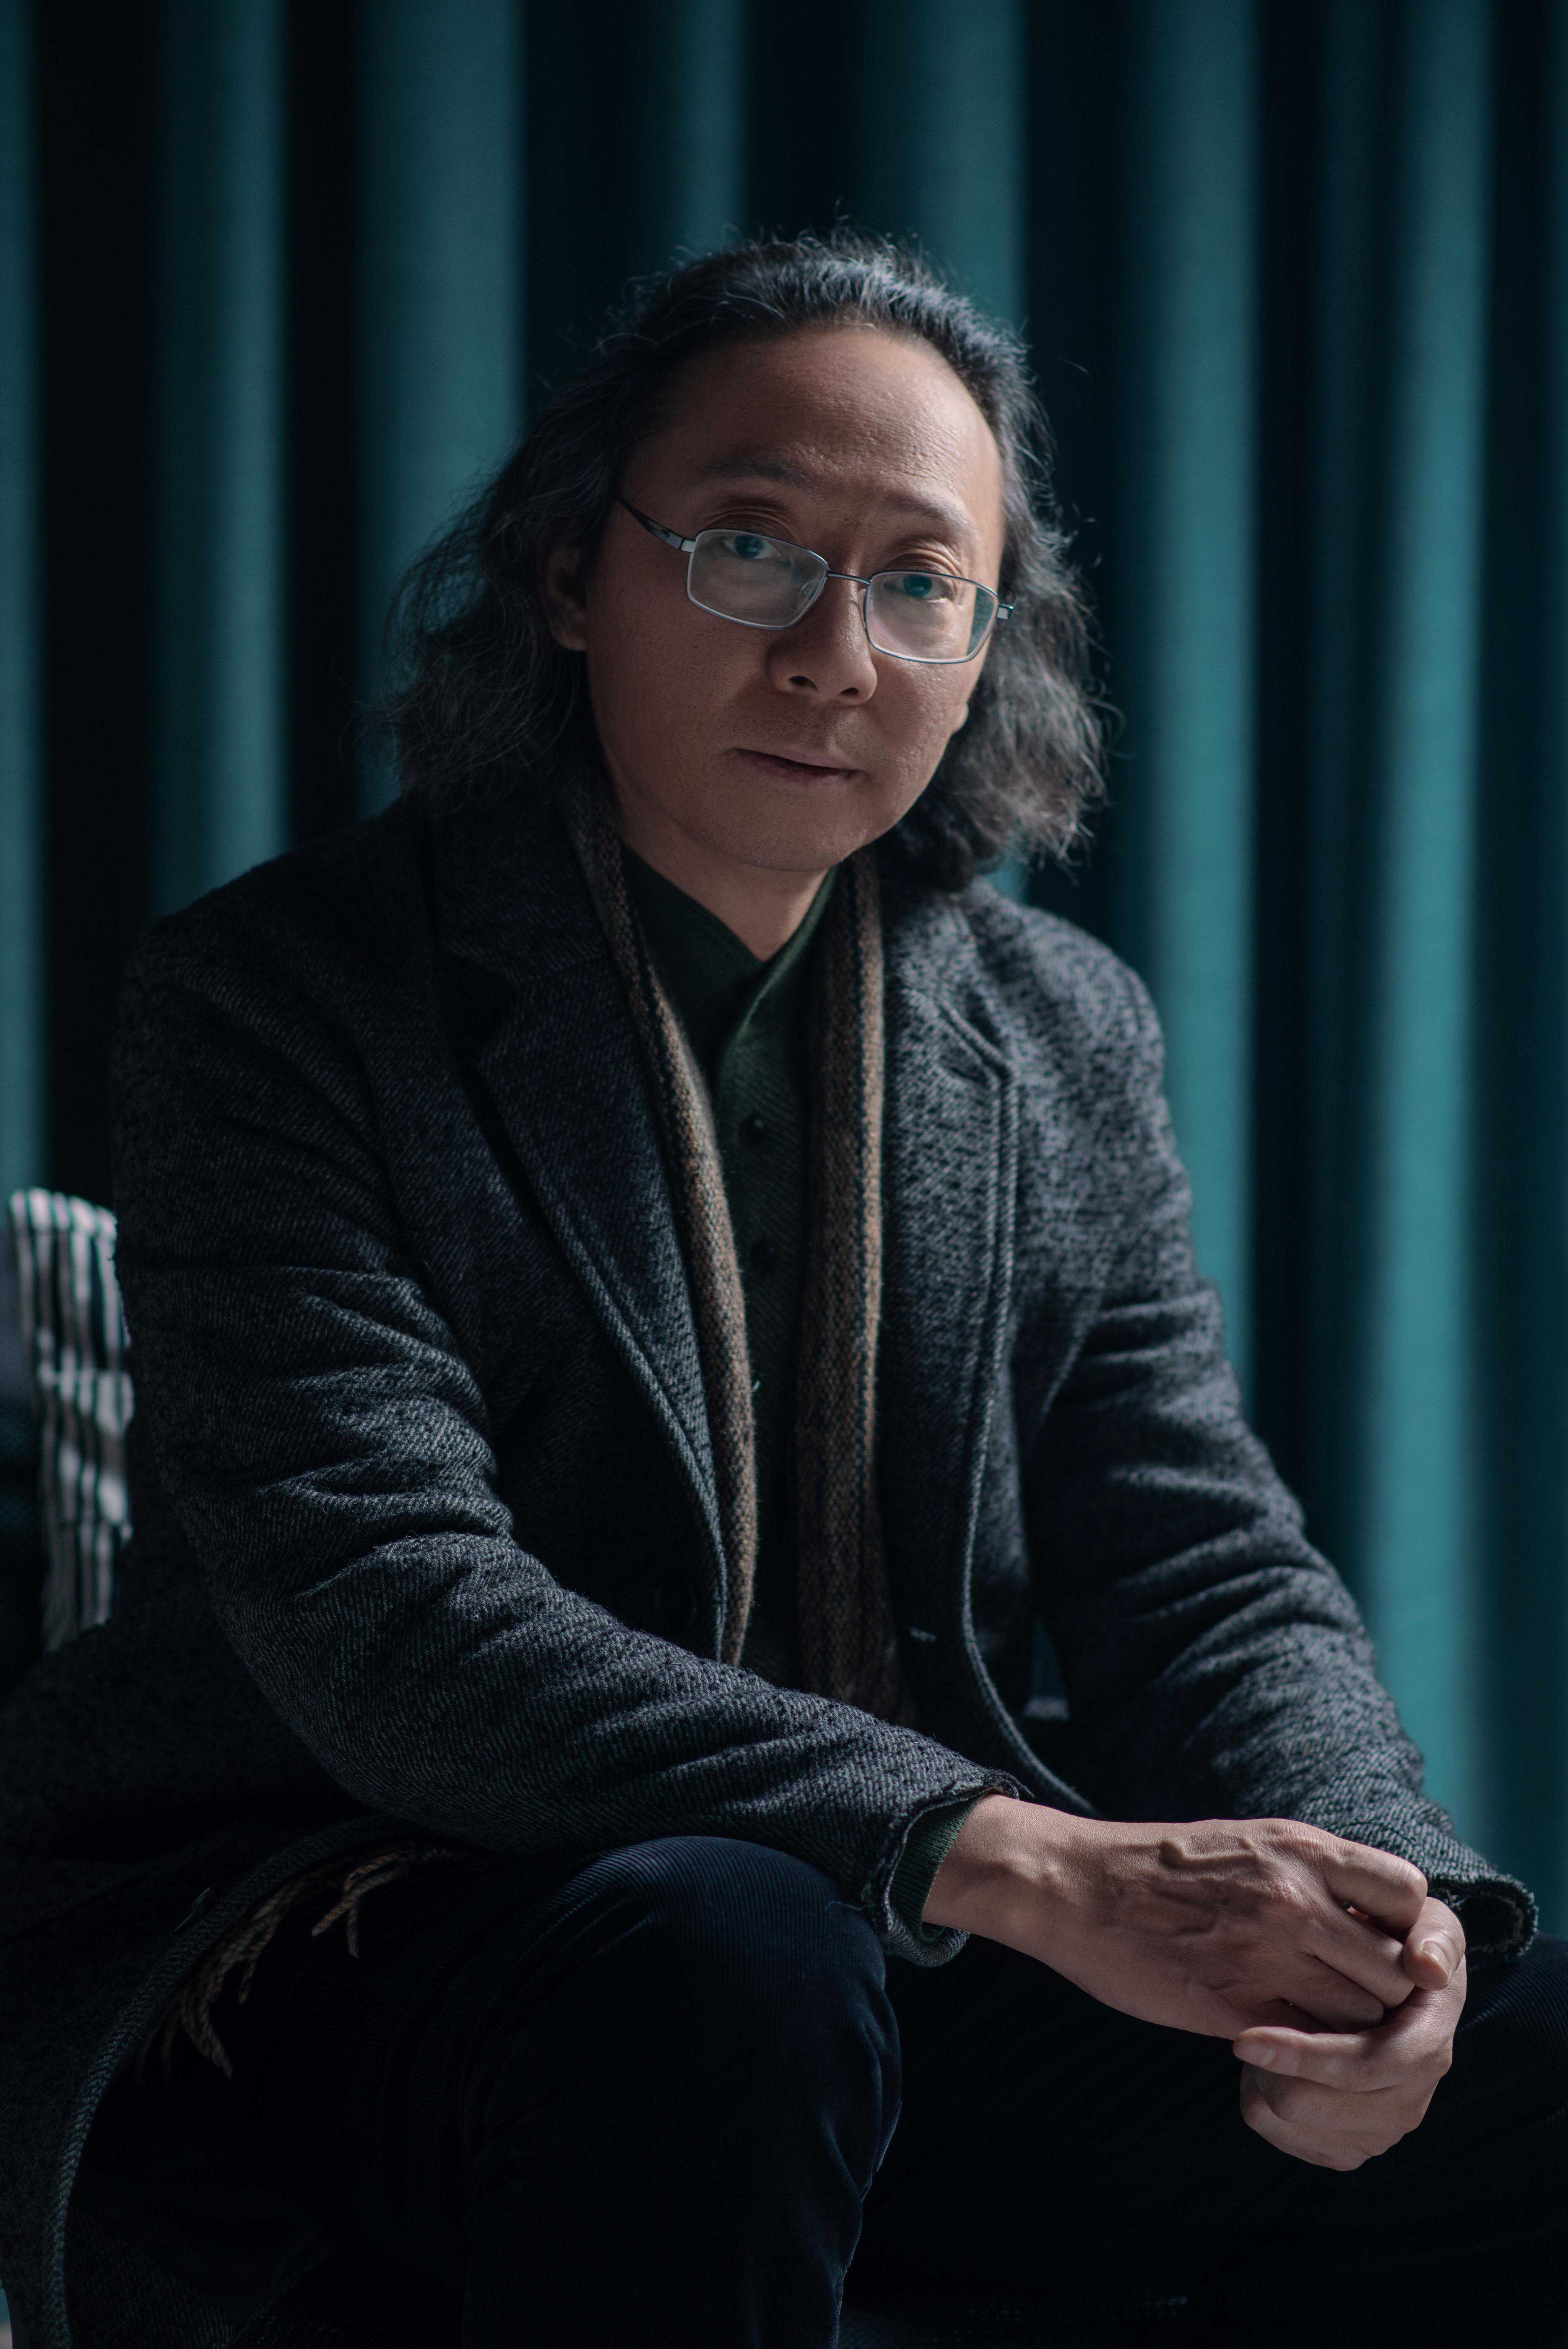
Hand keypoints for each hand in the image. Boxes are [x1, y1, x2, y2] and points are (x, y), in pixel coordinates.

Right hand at [924, 1797, 1430, 2038]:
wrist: (1077, 1887)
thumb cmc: (1159, 1865)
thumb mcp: (1250, 1842)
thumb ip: (1313, 1873)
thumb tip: (1372, 1915)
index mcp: (1300, 1849)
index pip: (1411, 1895)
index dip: (1410, 1929)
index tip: (1388, 1944)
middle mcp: (1296, 1899)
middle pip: (1398, 1970)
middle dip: (1391, 1994)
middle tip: (1367, 2004)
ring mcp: (1268, 1957)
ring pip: (1365, 2016)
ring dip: (1357, 2031)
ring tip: (1331, 2028)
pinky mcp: (1238, 2010)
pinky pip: (1313, 2048)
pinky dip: (1315, 2055)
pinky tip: (1292, 2044)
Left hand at [1231, 1895, 1465, 2168]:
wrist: (1380, 1983)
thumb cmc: (1395, 1942)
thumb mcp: (1424, 1924)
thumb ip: (1434, 1936)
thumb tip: (1427, 1969)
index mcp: (1428, 2046)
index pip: (1365, 2067)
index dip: (1305, 2057)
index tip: (1243, 2039)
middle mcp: (1410, 2098)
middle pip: (1315, 2104)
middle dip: (1272, 2065)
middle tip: (1252, 2023)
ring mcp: (1380, 2128)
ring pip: (1291, 2120)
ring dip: (1265, 2077)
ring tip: (1269, 2033)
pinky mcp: (1348, 2147)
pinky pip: (1281, 2134)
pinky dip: (1262, 2099)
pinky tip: (1274, 2062)